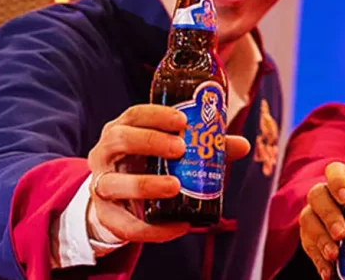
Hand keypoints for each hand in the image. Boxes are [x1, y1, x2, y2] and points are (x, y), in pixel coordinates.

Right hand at [83, 104, 251, 244]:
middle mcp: (105, 153)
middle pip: (119, 140)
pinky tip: (178, 227)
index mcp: (123, 130)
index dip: (156, 115)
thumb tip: (243, 145)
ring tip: (175, 186)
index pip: (134, 115)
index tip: (182, 120)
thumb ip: (205, 145)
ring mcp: (101, 184)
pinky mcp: (106, 215)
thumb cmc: (151, 164)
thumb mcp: (172, 151)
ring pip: (113, 182)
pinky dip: (151, 228)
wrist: (120, 200)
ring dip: (144, 183)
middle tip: (180, 148)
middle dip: (150, 142)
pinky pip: (124, 224)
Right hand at [299, 161, 344, 277]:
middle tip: (343, 233)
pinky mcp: (307, 236)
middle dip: (329, 215)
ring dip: (321, 239)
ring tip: (334, 255)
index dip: (337, 181)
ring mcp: (313, 215)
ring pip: (308, 220)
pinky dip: (317, 260)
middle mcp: (324, 195)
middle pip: (317, 196)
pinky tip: (327, 271)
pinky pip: (307, 246)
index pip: (334, 171)